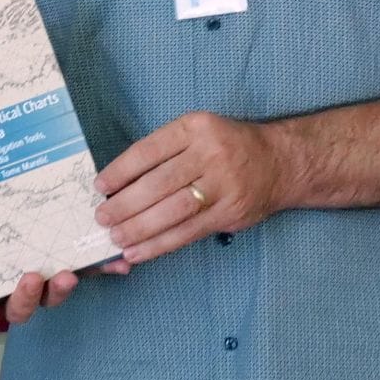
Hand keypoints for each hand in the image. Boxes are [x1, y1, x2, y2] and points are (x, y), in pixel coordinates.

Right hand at [0, 260, 130, 332]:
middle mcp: (10, 291)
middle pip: (18, 309)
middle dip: (25, 298)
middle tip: (29, 279)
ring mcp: (40, 281)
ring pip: (49, 297)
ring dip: (60, 291)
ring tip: (68, 276)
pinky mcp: (68, 264)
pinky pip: (86, 273)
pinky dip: (101, 269)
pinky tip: (119, 266)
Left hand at [93, 111, 283, 263]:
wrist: (279, 162)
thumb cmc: (226, 146)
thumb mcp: (197, 133)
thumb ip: (164, 152)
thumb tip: (120, 183)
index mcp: (195, 128)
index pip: (149, 150)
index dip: (121, 170)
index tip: (99, 186)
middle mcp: (209, 154)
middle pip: (159, 183)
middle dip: (126, 204)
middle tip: (102, 218)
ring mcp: (223, 185)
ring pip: (173, 211)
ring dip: (140, 228)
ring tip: (116, 238)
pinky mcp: (230, 212)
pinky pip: (189, 232)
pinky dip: (161, 244)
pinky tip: (139, 251)